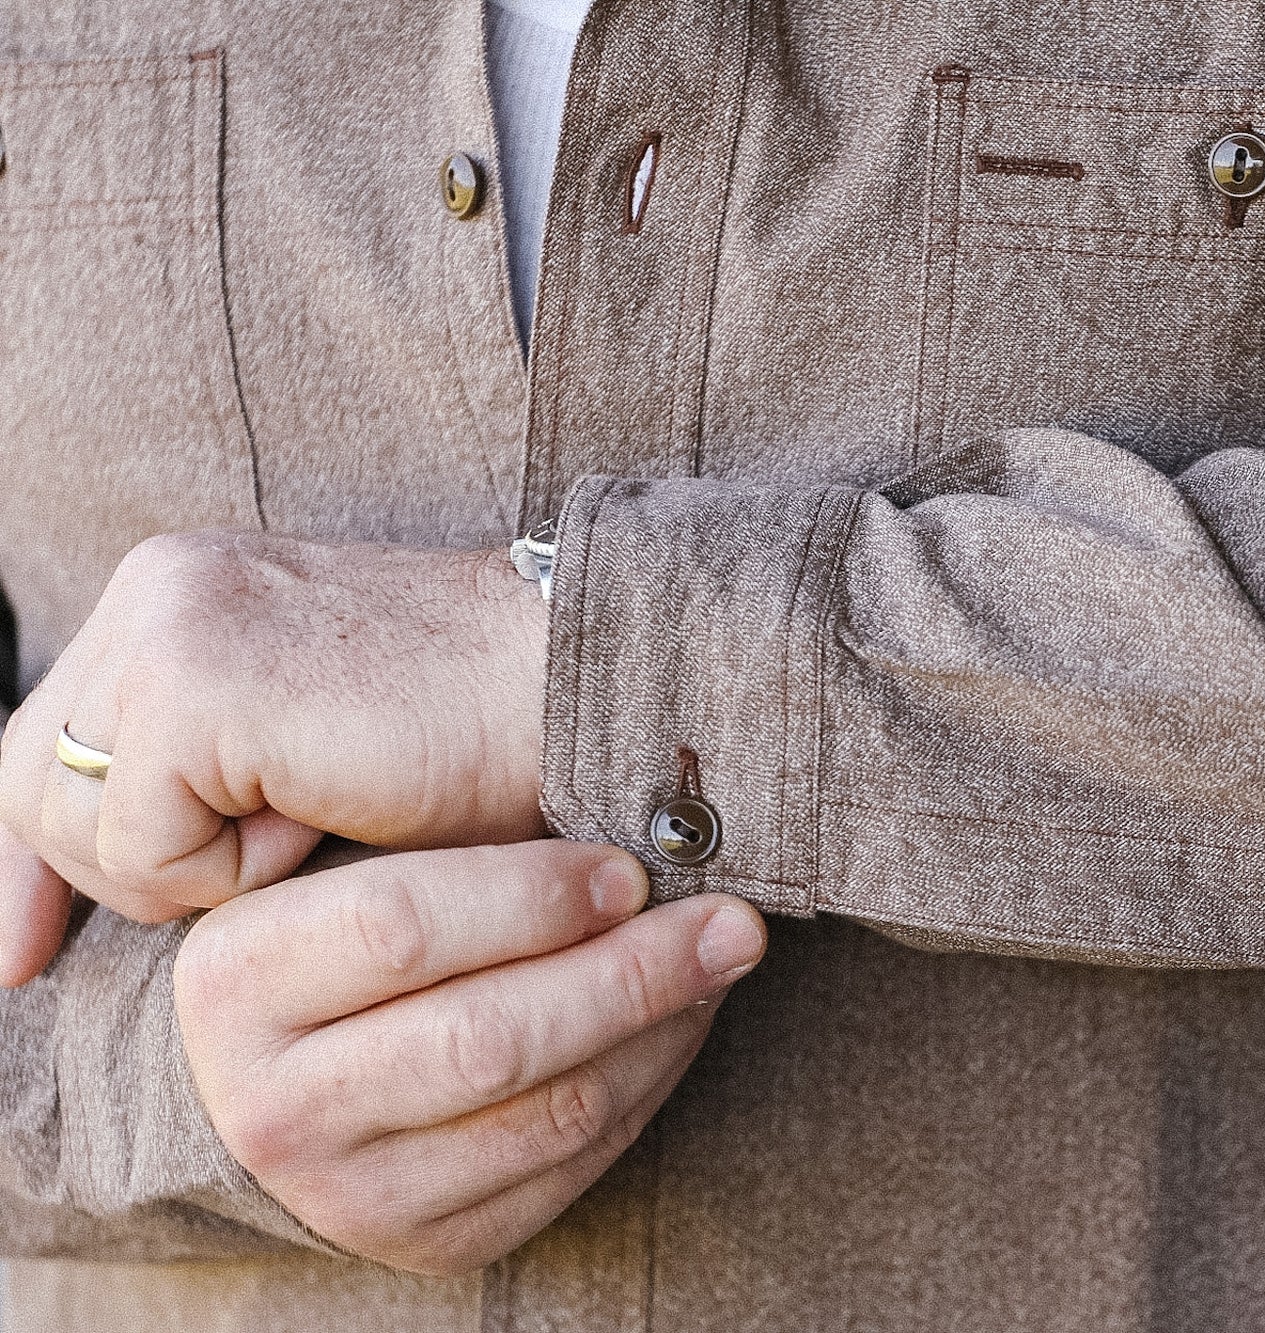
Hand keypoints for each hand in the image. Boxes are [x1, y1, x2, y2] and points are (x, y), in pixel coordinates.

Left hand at [0, 532, 547, 928]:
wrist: (587, 687)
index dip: (24, 858)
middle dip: (90, 880)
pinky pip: (144, 841)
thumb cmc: (481, 737)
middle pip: (28, 782)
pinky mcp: (198, 683)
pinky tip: (327, 818)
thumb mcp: (304, 755)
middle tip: (194, 918)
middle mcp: (159, 585)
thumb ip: (193, 782)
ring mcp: (170, 624)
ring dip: (193, 870)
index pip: (41, 736)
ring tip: (315, 824)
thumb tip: (71, 886)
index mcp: (187, 591)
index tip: (18, 957)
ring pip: (75, 822)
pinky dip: (232, 871)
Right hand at [175, 840, 765, 1274]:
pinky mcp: (431, 1243)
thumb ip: (451, 845)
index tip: (630, 869)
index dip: (536, 895)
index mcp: (235, 982)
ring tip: (719, 962)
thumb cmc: (347, 949)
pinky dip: (649, 1085)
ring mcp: (350, 1192)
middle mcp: (275, 1105)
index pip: (401, 926)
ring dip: (663, 1028)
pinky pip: (574, 1164)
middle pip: (490, 1037)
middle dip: (634, 972)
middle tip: (729, 921)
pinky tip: (680, 1024)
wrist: (282, 1087)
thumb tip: (631, 821)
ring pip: (552, 1109)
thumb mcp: (350, 875)